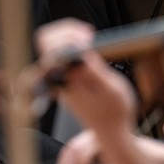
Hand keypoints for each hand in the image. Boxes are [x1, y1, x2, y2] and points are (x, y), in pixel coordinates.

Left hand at [34, 19, 136, 137]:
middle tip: (88, 35)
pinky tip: (89, 46)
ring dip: (71, 37)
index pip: (52, 48)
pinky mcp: (67, 78)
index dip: (69, 35)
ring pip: (54, 47)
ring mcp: (62, 78)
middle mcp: (60, 79)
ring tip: (89, 38)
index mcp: (68, 81)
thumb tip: (80, 53)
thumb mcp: (113, 91)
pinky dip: (74, 45)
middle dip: (67, 31)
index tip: (89, 38)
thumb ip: (95, 72)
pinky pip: (62, 55)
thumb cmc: (115, 113)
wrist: (111, 132)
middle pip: (47, 43)